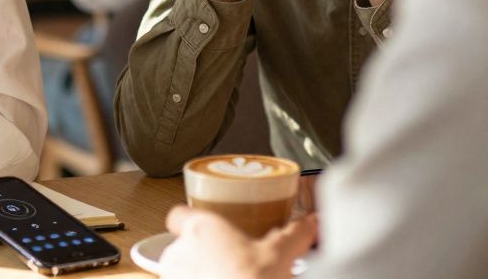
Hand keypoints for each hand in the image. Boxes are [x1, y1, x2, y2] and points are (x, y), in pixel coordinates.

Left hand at [161, 206, 316, 278]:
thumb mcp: (281, 253)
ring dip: (196, 272)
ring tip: (223, 276)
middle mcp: (180, 251)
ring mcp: (174, 276)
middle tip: (227, 260)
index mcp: (201, 228)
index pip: (179, 215)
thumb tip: (312, 223)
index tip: (203, 226)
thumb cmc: (253, 278)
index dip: (190, 219)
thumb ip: (296, 233)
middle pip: (182, 244)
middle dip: (202, 252)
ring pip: (179, 269)